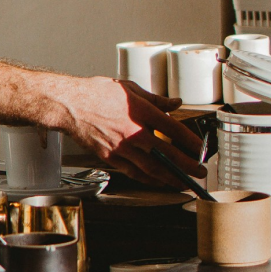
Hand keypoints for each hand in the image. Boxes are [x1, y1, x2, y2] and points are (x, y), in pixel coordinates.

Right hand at [58, 76, 206, 186]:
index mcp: (141, 112)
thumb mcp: (131, 89)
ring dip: (170, 178)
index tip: (201, 148)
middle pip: (166, 154)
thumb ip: (157, 99)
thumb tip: (175, 103)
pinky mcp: (109, 157)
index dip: (191, 141)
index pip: (173, 130)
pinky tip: (158, 181)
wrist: (69, 104)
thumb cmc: (97, 93)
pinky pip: (133, 172)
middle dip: (187, 165)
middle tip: (200, 172)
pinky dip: (148, 179)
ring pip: (151, 168)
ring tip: (183, 182)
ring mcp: (121, 148)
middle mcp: (133, 133)